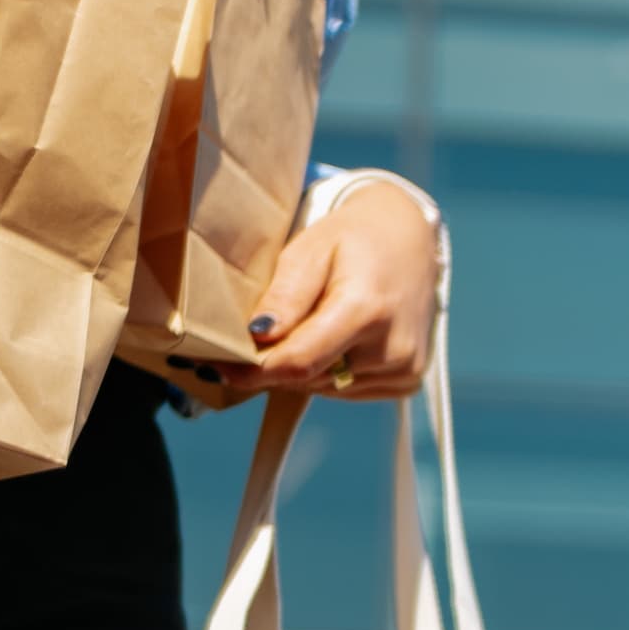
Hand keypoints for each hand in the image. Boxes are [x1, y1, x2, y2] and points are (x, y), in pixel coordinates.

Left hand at [223, 179, 437, 401]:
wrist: (410, 240)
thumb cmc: (354, 239)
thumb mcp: (311, 251)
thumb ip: (286, 296)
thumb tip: (257, 335)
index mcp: (366, 310)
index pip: (299, 361)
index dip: (253, 370)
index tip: (218, 367)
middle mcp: (392, 349)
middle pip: (310, 376)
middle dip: (275, 364)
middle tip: (255, 338)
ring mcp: (405, 369)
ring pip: (327, 387)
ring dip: (304, 368)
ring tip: (302, 330)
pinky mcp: (408, 380)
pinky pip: (349, 391)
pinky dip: (331, 372)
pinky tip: (334, 341)